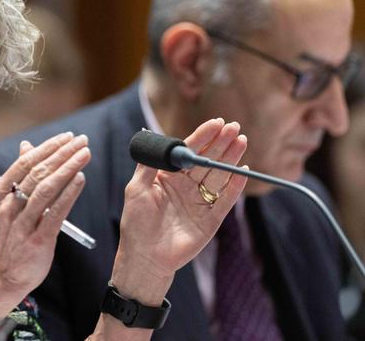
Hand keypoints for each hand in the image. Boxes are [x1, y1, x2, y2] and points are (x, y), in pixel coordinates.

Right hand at [0, 132, 90, 317]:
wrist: (3, 275)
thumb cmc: (11, 235)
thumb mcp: (8, 203)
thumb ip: (19, 174)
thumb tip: (27, 145)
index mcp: (1, 193)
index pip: (25, 162)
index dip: (48, 147)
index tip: (67, 136)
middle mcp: (10, 206)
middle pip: (38, 172)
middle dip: (62, 153)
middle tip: (82, 141)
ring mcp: (22, 224)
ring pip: (45, 189)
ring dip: (68, 168)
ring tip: (85, 154)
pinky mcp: (38, 241)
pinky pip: (54, 213)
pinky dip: (68, 194)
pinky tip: (80, 179)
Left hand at [111, 118, 246, 303]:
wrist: (144, 257)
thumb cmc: (136, 223)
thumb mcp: (136, 190)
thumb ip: (146, 165)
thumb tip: (152, 139)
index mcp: (169, 176)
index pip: (188, 151)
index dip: (202, 137)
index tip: (215, 123)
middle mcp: (186, 186)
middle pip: (207, 160)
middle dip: (221, 143)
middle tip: (234, 127)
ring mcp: (200, 202)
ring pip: (218, 176)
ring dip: (231, 159)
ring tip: (242, 140)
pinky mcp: (210, 220)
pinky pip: (225, 201)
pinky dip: (235, 187)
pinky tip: (243, 171)